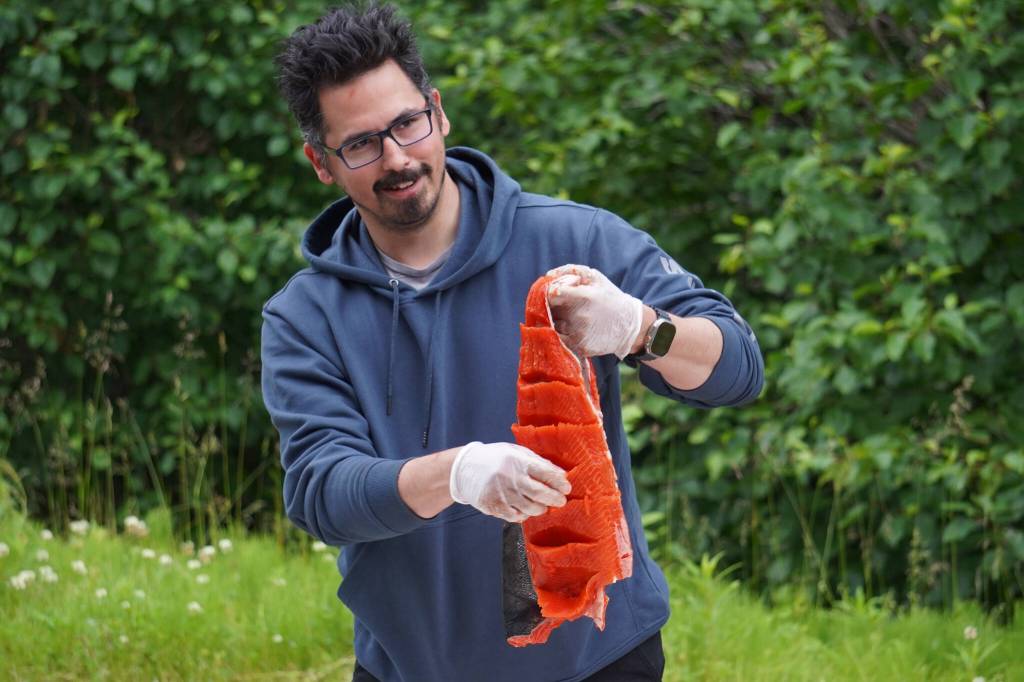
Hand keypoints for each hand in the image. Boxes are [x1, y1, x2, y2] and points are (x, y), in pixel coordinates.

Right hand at [449, 442, 570, 522]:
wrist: (465, 468)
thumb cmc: (496, 458)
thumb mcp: (516, 452)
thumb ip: (537, 462)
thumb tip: (560, 475)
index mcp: (518, 461)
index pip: (546, 473)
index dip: (560, 483)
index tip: (567, 488)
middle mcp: (511, 478)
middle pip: (541, 494)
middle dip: (555, 499)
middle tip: (561, 501)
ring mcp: (502, 494)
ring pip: (531, 509)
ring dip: (541, 509)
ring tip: (543, 506)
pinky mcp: (494, 507)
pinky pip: (516, 517)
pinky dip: (524, 515)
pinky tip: (525, 510)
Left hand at [546, 264, 643, 358]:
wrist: (630, 324)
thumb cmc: (610, 297)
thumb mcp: (595, 278)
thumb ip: (572, 271)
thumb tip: (548, 275)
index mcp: (583, 296)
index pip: (552, 294)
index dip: (547, 294)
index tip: (550, 295)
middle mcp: (579, 316)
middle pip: (549, 312)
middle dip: (550, 308)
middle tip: (557, 307)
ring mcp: (579, 333)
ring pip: (553, 327)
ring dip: (555, 323)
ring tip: (567, 319)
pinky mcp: (580, 347)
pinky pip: (561, 341)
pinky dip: (561, 336)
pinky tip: (570, 330)